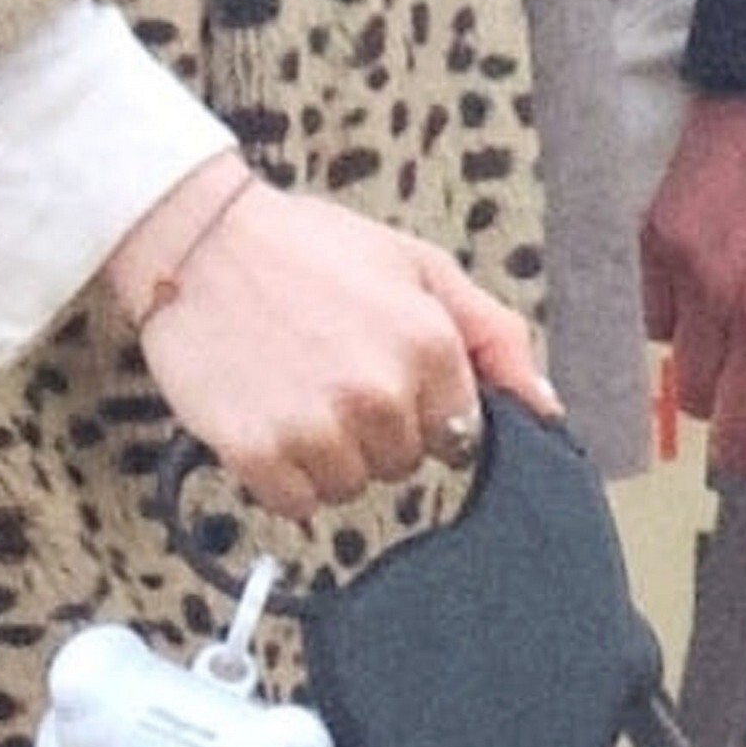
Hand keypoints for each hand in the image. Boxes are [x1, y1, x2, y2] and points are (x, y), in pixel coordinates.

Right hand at [105, 153, 558, 518]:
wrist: (199, 242)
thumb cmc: (310, 249)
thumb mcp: (418, 267)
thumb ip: (492, 336)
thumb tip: (546, 408)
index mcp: (429, 345)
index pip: (459, 434)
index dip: (422, 406)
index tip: (382, 369)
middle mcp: (379, 393)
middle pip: (403, 463)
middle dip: (375, 429)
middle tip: (329, 369)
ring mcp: (316, 427)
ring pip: (350, 488)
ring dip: (327, 455)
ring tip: (295, 389)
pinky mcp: (256, 452)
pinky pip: (295, 504)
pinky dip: (282, 475)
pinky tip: (267, 417)